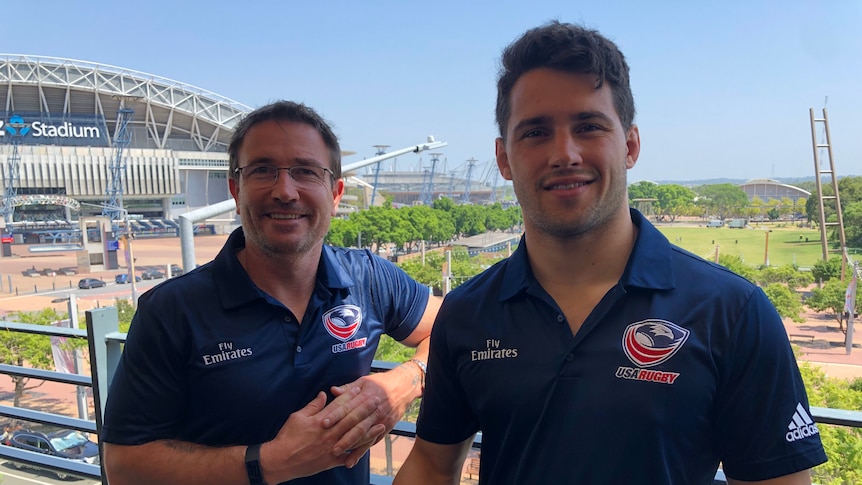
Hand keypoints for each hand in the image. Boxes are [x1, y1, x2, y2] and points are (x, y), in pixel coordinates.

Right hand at [261, 389, 385, 481]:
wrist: (281, 461)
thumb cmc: (287, 437)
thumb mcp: (297, 416)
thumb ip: (313, 406)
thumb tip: (323, 394)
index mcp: (321, 420)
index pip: (339, 405)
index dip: (351, 396)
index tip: (361, 389)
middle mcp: (329, 433)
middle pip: (351, 419)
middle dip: (366, 409)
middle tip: (377, 401)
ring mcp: (332, 448)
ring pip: (354, 437)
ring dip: (369, 430)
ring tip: (381, 423)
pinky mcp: (331, 460)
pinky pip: (348, 455)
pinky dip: (359, 452)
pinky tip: (369, 447)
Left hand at [325, 363, 423, 455]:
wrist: (404, 387)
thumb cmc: (380, 383)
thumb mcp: (364, 381)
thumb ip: (348, 388)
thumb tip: (332, 390)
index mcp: (365, 396)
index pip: (348, 407)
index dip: (335, 415)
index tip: (323, 423)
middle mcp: (373, 410)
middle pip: (357, 425)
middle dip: (344, 438)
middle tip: (331, 448)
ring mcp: (381, 420)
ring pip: (365, 436)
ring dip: (354, 449)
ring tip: (343, 459)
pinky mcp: (386, 427)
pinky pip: (373, 440)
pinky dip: (364, 450)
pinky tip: (354, 459)